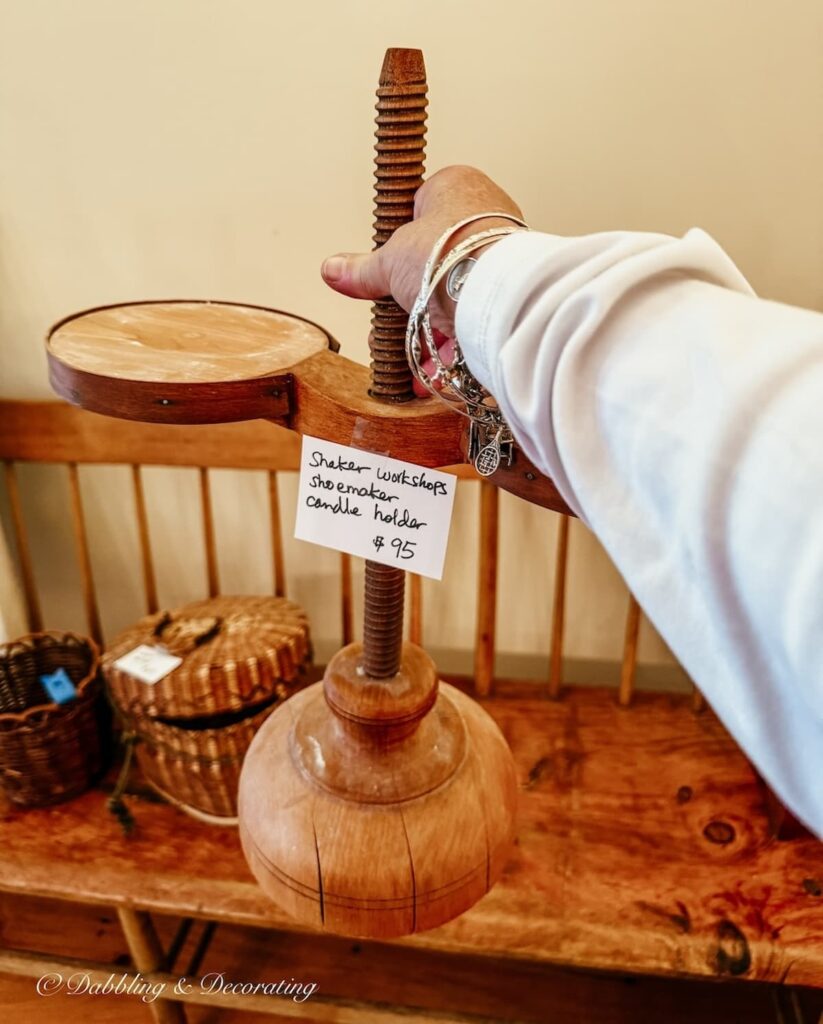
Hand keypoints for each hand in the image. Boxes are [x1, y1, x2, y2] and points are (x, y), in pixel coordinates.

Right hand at [321, 165, 522, 340]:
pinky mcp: (509, 288)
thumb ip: (362, 269)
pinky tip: (434, 366)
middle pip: (437, 257)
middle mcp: (484, 212)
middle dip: (414, 297)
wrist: (493, 292)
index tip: (387, 269)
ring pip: (456, 291)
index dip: (399, 243)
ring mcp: (501, 250)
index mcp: (453, 186)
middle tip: (396, 317)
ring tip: (413, 353)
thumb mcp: (389, 262)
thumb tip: (334, 269)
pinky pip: (475, 317)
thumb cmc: (450, 255)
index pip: (418, 210)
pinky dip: (453, 344)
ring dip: (431, 329)